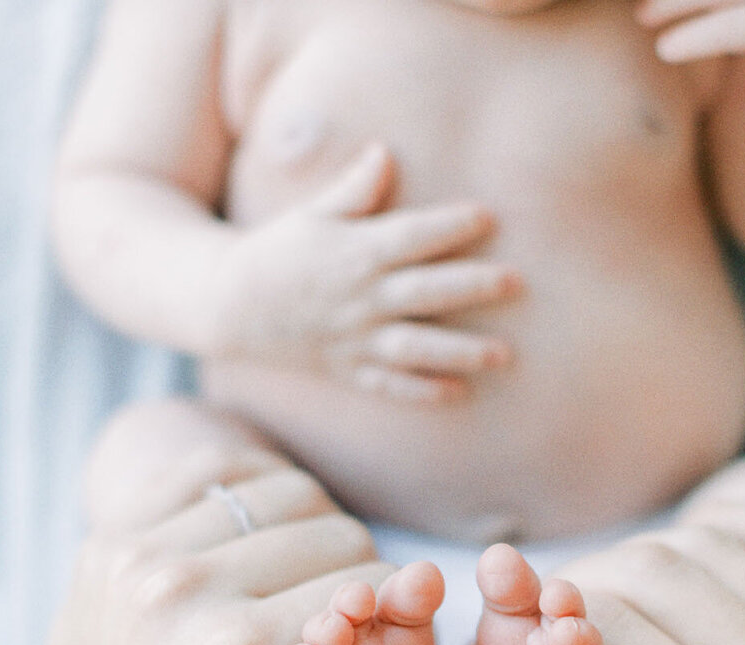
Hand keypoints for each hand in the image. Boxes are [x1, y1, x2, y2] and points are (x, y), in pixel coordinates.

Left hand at [5, 401, 454, 644]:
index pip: (374, 590)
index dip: (391, 633)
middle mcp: (181, 588)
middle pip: (337, 531)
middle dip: (356, 586)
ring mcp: (137, 551)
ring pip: (289, 493)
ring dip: (312, 539)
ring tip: (299, 606)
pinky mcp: (113, 533)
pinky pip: (225, 473)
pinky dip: (259, 505)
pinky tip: (258, 563)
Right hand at [205, 143, 521, 402]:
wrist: (229, 304)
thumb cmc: (278, 250)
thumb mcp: (312, 214)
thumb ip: (354, 189)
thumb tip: (384, 152)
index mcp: (354, 252)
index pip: (410, 236)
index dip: (449, 226)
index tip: (488, 216)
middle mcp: (359, 297)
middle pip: (423, 291)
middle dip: (471, 287)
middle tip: (515, 282)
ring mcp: (354, 337)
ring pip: (414, 346)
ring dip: (459, 352)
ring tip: (502, 355)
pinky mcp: (346, 368)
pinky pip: (387, 384)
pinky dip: (420, 391)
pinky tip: (457, 393)